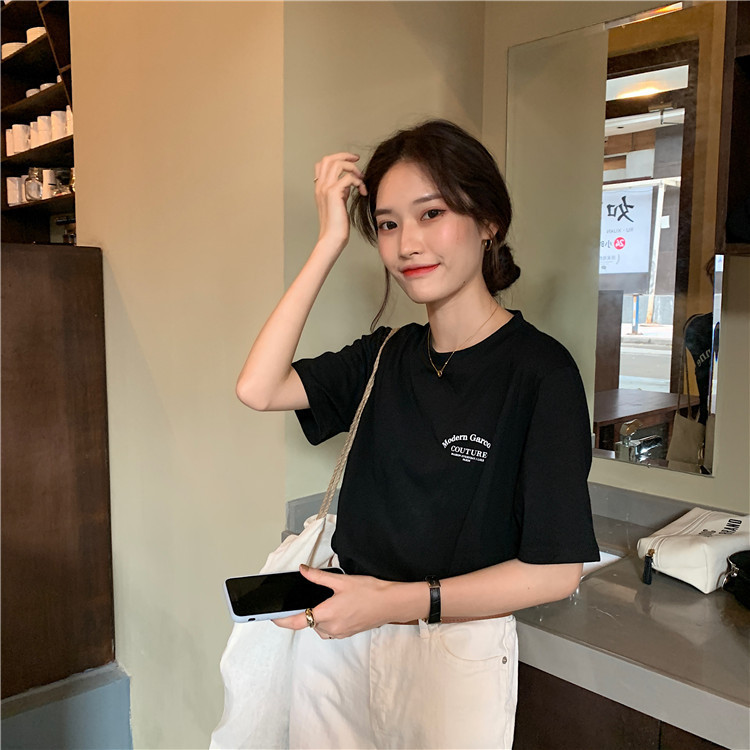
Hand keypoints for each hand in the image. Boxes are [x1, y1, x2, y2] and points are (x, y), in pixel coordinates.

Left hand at [272, 564, 407, 638]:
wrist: (391, 603)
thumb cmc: (370, 592)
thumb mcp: (342, 581)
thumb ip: (318, 577)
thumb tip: (303, 570)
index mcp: (327, 615)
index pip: (296, 621)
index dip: (281, 620)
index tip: (271, 616)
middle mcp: (331, 628)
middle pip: (309, 621)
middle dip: (308, 610)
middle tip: (314, 596)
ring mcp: (340, 633)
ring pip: (319, 627)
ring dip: (319, 616)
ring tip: (330, 601)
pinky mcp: (348, 633)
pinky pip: (330, 630)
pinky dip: (329, 620)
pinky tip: (339, 608)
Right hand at [313, 153, 366, 252]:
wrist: (332, 237)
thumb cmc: (336, 225)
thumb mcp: (338, 203)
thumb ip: (341, 191)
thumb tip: (349, 182)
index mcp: (319, 187)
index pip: (323, 163)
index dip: (337, 158)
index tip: (352, 161)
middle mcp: (320, 185)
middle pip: (329, 159)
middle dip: (345, 156)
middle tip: (357, 160)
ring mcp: (325, 188)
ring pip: (338, 164)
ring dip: (353, 168)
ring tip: (361, 179)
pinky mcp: (334, 194)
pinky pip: (348, 178)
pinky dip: (358, 182)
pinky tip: (362, 192)